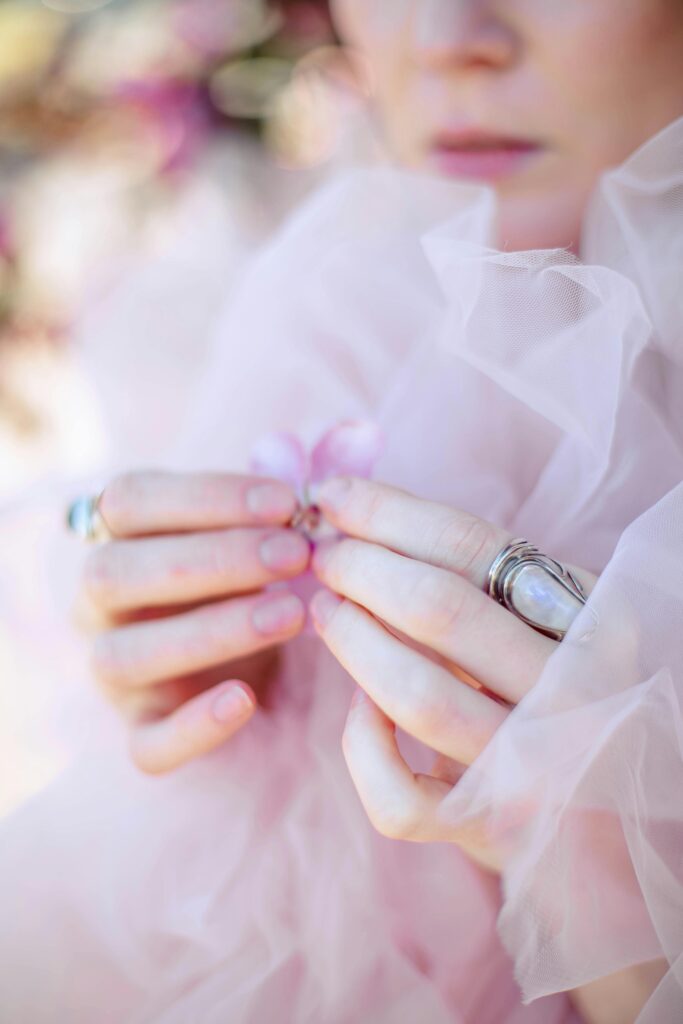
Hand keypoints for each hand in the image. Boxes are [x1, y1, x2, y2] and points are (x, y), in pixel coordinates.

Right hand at [76, 471, 310, 772]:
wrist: (252, 663)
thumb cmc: (259, 576)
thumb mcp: (284, 527)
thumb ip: (317, 480)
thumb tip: (362, 433)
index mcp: (122, 538)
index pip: (129, 500)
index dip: (204, 495)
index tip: (288, 501)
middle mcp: (99, 604)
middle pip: (115, 572)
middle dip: (211, 560)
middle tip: (296, 556)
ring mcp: (115, 673)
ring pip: (124, 656)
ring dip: (208, 631)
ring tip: (292, 617)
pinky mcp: (143, 732)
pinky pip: (146, 743)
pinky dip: (191, 726)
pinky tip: (247, 699)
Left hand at [309, 477, 596, 872]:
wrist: (587, 817)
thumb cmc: (543, 688)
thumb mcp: (535, 618)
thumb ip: (470, 566)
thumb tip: (351, 500)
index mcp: (592, 619)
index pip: (477, 546)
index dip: (390, 513)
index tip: (333, 497)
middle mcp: (574, 692)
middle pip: (443, 610)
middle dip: (362, 568)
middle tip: (325, 555)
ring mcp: (533, 767)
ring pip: (419, 697)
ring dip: (352, 641)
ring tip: (324, 608)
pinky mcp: (488, 827)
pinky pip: (400, 796)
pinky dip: (362, 745)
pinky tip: (358, 707)